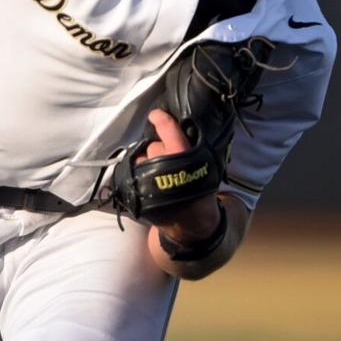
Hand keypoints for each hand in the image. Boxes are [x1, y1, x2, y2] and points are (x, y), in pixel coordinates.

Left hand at [139, 108, 221, 242]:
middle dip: (159, 149)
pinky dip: (141, 174)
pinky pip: (136, 172)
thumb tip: (177, 131)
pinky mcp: (138, 187)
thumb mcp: (204, 168)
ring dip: (148, 162)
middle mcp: (163, 163)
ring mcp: (148, 176)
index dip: (161, 120)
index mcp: (183, 155)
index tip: (155, 115)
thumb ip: (189, 149)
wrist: (191, 225)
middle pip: (154, 146)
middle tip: (169, 161)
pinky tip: (151, 182)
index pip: (169, 129)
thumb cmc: (200, 193)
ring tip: (159, 175)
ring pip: (143, 158)